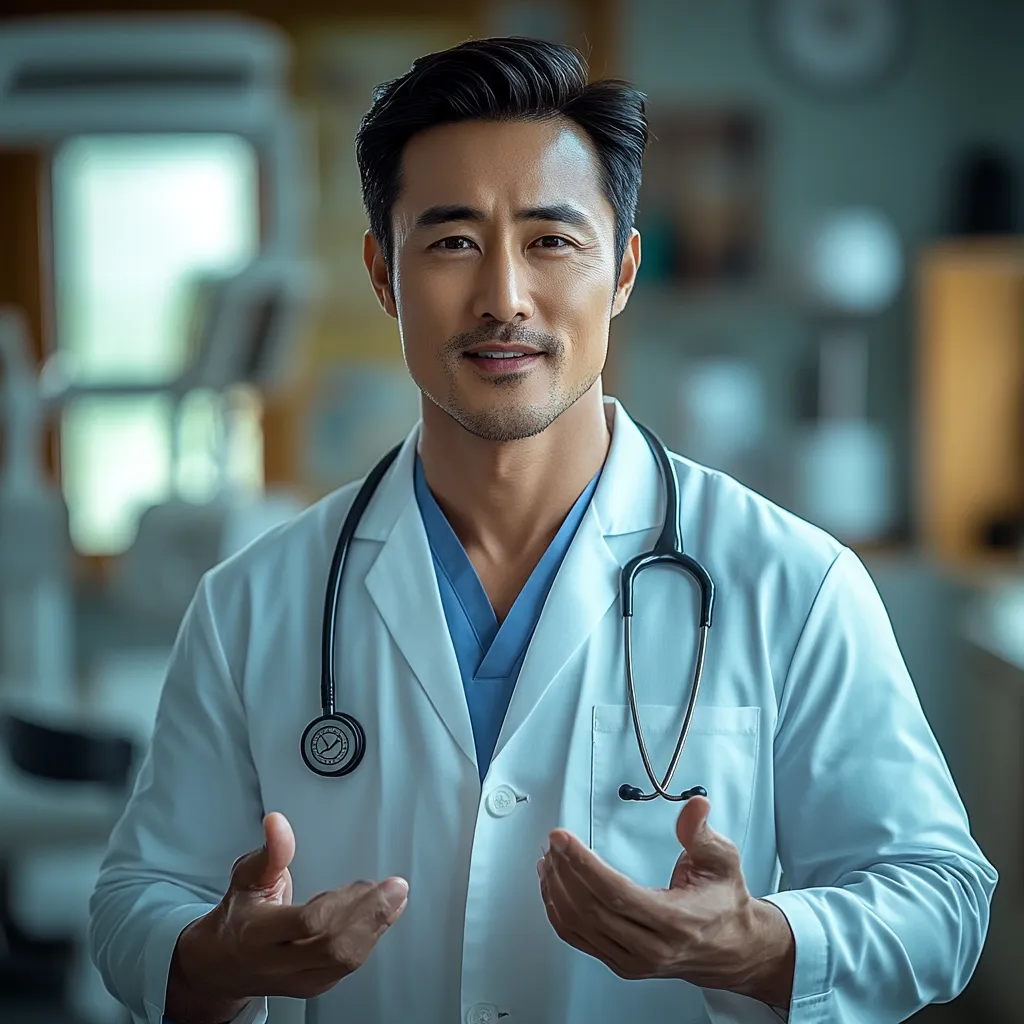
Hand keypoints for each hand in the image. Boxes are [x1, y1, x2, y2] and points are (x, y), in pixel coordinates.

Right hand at [168, 812, 408, 1018]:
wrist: (224, 964)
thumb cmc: (240, 914)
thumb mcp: (247, 877)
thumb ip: (270, 852)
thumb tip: (277, 822)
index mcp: (258, 933)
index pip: (305, 924)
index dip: (339, 904)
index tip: (365, 882)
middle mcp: (278, 963)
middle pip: (333, 947)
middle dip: (370, 915)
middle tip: (393, 887)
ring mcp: (298, 980)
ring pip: (345, 960)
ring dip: (375, 925)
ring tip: (390, 896)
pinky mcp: (315, 985)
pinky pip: (348, 964)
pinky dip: (370, 936)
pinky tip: (381, 913)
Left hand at [538, 796, 790, 999]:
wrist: (732, 948)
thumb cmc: (723, 902)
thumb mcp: (723, 861)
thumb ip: (702, 833)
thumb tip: (696, 805)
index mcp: (676, 921)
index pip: (616, 893)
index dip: (583, 864)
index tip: (562, 839)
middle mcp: (651, 947)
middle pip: (591, 910)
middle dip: (565, 871)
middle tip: (554, 842)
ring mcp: (633, 961)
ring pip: (579, 926)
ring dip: (556, 890)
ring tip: (550, 859)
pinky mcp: (621, 963)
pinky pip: (578, 939)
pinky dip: (558, 912)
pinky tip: (553, 886)